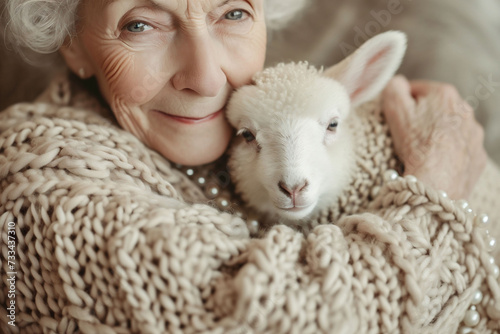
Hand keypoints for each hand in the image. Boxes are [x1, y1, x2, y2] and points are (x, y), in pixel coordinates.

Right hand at [382, 75, 486, 198]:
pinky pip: (460, 150)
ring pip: (450, 128)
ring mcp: (474, 134)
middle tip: (405, 134)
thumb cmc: (416, 144)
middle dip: (421, 117)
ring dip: (437, 134)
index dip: (401, 101)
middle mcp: (466, 110)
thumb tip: (396, 83)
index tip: (394, 116)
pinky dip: (449, 154)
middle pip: (436, 108)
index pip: (417, 88)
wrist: (438, 183)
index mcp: (444, 94)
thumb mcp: (395, 110)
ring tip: (421, 150)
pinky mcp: (477, 156)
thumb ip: (393, 89)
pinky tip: (435, 163)